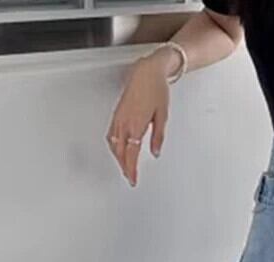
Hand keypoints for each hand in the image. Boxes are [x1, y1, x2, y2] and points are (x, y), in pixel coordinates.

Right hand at [105, 50, 171, 186]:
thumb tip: (155, 152)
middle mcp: (124, 122)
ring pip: (113, 144)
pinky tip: (117, 150)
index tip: (133, 179)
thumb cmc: (156, 89)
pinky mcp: (117, 113)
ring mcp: (118, 117)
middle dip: (124, 166)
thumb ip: (158, 136)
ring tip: (124, 167)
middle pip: (120, 151)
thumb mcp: (163, 116)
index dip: (131, 169)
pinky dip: (113, 146)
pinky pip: (111, 134)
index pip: (131, 154)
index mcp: (136, 124)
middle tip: (130, 177)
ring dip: (117, 158)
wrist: (146, 71)